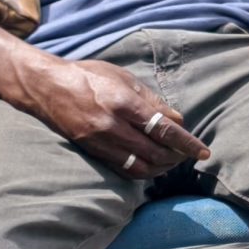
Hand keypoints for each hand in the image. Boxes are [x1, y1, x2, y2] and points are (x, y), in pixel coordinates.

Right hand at [19, 57, 209, 178]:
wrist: (46, 86)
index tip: (202, 152)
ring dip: (161, 168)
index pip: (163, 129)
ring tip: (171, 162)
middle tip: (187, 154)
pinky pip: (123, 169)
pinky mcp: (92, 151)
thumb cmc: (89, 77)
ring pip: (140, 167)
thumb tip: (178, 120)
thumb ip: (152, 100)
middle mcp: (112, 125)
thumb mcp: (123, 78)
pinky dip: (142, 171)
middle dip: (177, 157)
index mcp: (123, 103)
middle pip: (155, 152)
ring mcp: (100, 141)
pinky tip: (151, 166)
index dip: (186, 143)